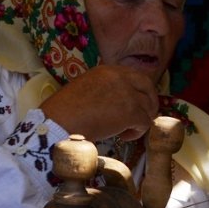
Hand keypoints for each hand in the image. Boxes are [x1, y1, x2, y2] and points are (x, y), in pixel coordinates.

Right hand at [40, 65, 158, 141]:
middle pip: (148, 86)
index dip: (139, 91)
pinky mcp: (131, 111)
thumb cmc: (64, 112)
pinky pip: (145, 122)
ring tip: (123, 131)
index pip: (134, 76)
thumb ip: (105, 90)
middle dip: (149, 102)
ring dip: (139, 121)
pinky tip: (122, 137)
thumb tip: (120, 103)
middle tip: (143, 117)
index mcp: (107, 70)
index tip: (137, 103)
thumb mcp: (86, 89)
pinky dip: (137, 132)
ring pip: (147, 107)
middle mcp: (119, 77)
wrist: (58, 123)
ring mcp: (127, 93)